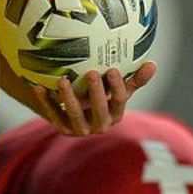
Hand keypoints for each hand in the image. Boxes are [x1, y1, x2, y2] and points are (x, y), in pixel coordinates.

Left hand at [31, 60, 156, 136]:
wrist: (78, 115)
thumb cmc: (103, 97)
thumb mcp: (119, 90)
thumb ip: (135, 79)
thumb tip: (154, 64)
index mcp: (115, 115)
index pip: (119, 101)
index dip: (117, 87)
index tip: (112, 69)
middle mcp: (99, 125)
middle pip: (99, 109)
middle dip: (96, 93)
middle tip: (91, 72)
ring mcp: (80, 129)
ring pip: (74, 115)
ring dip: (68, 98)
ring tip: (63, 80)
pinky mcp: (62, 128)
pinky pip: (53, 114)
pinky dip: (45, 101)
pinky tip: (38, 86)